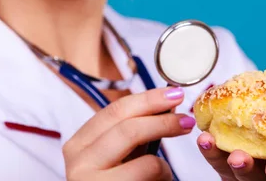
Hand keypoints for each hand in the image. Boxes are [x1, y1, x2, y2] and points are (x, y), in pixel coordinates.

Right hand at [63, 87, 193, 180]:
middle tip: (187, 120)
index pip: (116, 111)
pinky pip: (149, 176)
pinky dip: (162, 177)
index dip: (148, 99)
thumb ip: (136, 129)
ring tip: (166, 170)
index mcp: (79, 143)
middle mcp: (78, 162)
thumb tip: (168, 100)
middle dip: (163, 120)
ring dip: (164, 160)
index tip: (174, 94)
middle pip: (127, 128)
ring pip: (144, 161)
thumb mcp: (121, 154)